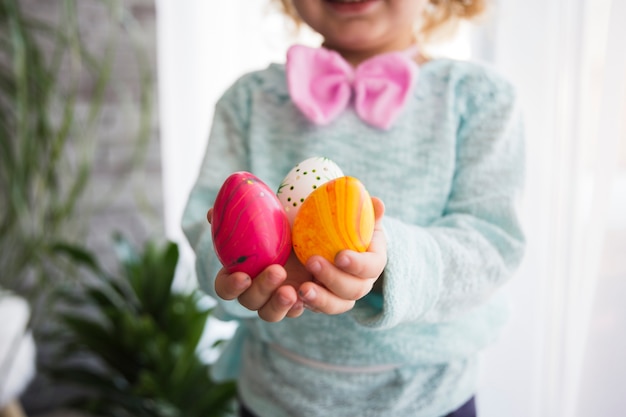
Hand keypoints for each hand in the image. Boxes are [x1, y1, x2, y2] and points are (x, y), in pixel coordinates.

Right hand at [208, 208, 311, 321]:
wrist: (309, 234)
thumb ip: (237, 217)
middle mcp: (254, 291)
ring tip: (291, 291)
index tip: (242, 276)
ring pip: (269, 313)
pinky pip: (293, 312)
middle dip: (262, 288)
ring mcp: (274, 301)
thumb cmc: (279, 226)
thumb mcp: (263, 218)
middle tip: (278, 271)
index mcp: (238, 273)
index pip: (224, 287)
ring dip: (278, 305)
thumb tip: (210, 213)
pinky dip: (297, 307)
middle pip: (249, 301)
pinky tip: (305, 296)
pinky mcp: (295, 303)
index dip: (230, 286)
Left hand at [297, 197, 386, 314]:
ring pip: (337, 305)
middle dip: (333, 279)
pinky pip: (317, 309)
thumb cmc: (344, 227)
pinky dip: (305, 304)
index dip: (358, 264)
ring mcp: (342, 296)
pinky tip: (291, 294)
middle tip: (312, 262)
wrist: (328, 241)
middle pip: (354, 290)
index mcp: (373, 262)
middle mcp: (361, 283)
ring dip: (320, 299)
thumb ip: (364, 212)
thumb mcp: (355, 217)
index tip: (340, 255)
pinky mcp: (324, 302)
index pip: (372, 267)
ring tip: (301, 288)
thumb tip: (377, 202)